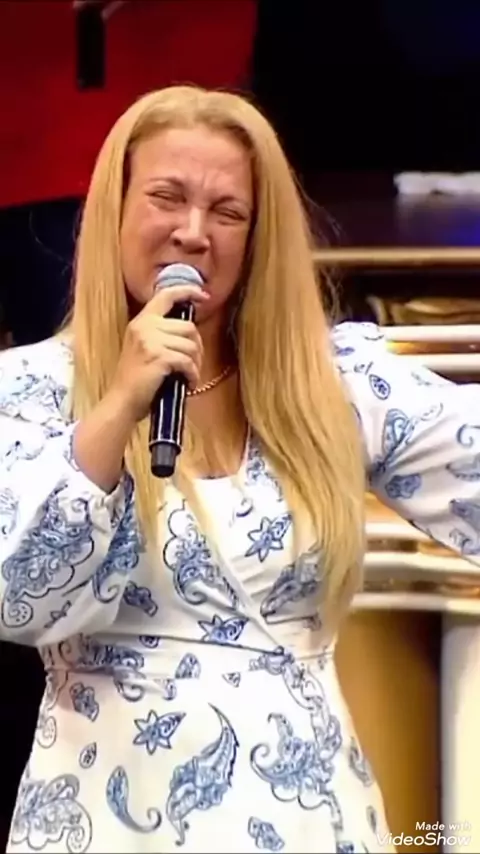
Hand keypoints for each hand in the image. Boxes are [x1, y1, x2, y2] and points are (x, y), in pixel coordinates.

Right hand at [108, 285, 208, 422]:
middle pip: (188, 327)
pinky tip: (188, 384)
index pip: (166, 295)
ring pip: (191, 346)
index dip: (188, 291)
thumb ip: (161, 334)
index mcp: (141, 321)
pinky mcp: (159, 357)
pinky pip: (188, 362)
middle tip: (195, 364)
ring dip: (196, 364)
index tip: (203, 296)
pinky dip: (193, 375)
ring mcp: (151, 340)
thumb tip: (190, 333)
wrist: (122, 401)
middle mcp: (145, 326)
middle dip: (198, 347)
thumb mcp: (143, 348)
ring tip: (190, 376)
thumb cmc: (136, 380)